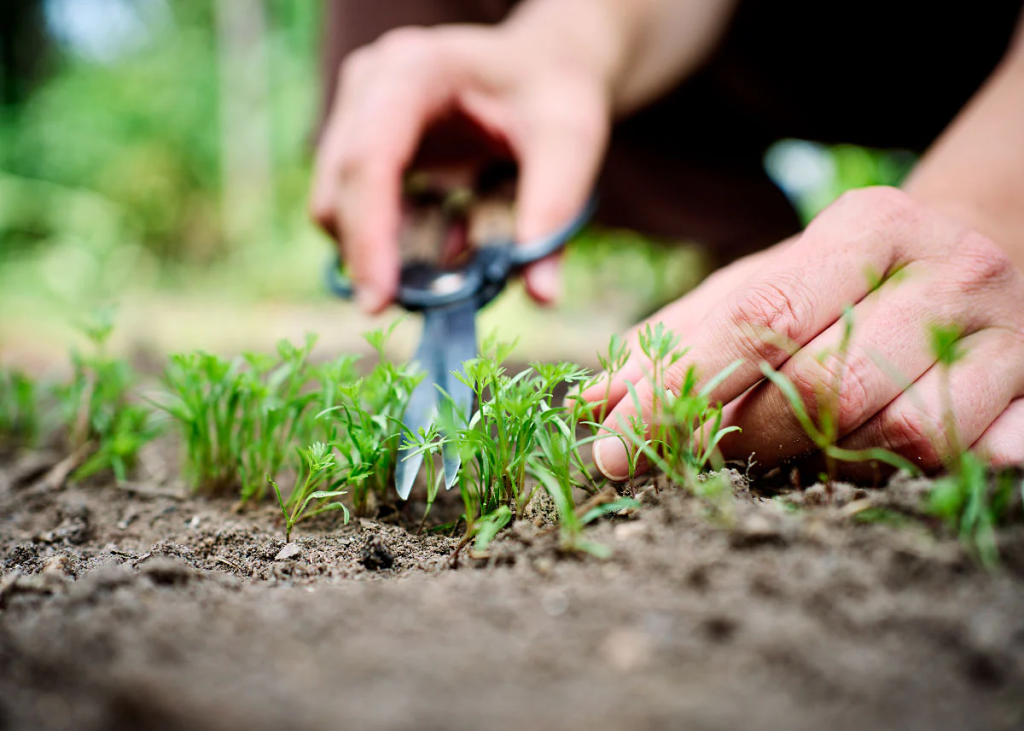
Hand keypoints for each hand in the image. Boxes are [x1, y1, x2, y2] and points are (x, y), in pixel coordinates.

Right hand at [310, 25, 609, 311]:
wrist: (544, 65)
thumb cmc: (555, 94)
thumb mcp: (571, 144)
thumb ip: (553, 212)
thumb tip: (542, 296)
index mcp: (416, 69)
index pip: (369, 158)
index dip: (369, 234)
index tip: (380, 301)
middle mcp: (371, 83)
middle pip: (339, 187)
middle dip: (370, 257)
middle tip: (412, 309)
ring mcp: (357, 111)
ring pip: (337, 205)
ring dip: (383, 252)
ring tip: (453, 264)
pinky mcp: (361, 143)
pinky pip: (356, 210)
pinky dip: (393, 242)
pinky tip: (448, 238)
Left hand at [581, 187, 1023, 478]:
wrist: (978, 258)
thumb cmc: (847, 282)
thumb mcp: (765, 283)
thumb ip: (682, 335)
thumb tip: (595, 401)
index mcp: (864, 228)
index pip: (758, 318)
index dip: (679, 388)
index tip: (614, 443)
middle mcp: (941, 269)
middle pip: (821, 383)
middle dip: (744, 436)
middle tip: (700, 453)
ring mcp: (998, 329)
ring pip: (888, 431)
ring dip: (813, 460)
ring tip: (779, 452)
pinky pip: (948, 456)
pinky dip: (887, 470)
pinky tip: (852, 460)